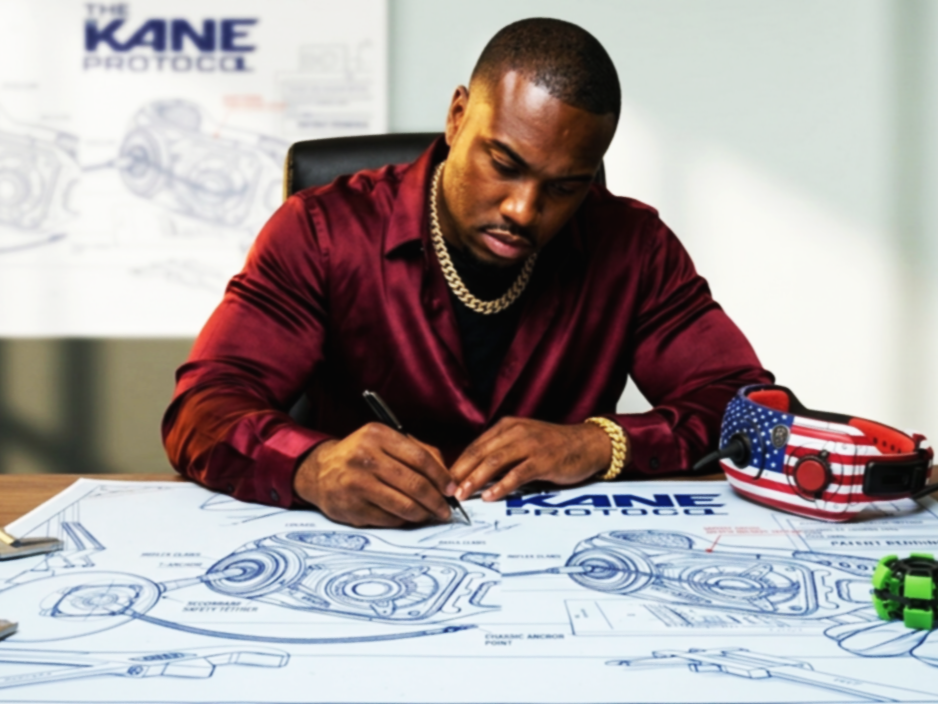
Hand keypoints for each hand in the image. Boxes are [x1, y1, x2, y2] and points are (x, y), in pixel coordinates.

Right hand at [294, 423, 454, 527]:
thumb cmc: (360, 456)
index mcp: (378, 436)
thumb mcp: (385, 441)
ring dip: (423, 514)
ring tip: (430, 514)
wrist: (319, 472)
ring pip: (404, 506)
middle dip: (436, 501)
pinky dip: (403, 520)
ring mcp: (357, 484)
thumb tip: (447, 476)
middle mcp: (366, 458)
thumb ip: (417, 451)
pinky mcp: (352, 508)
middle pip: (414, 484)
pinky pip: (389, 519)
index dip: (441, 476)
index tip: (451, 488)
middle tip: (445, 510)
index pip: (420, 458)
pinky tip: (407, 516)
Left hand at [450, 417, 614, 501]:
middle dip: (461, 472)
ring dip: (476, 479)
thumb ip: (501, 453)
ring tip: (463, 495)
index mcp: (507, 427)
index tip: (446, 481)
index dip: (458, 464)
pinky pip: (518, 473)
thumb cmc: (553, 447)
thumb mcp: (523, 442)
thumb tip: (474, 473)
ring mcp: (530, 445)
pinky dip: (502, 486)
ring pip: (495, 461)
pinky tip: (490, 496)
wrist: (587, 443)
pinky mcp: (543, 460)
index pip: (475, 445)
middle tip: (448, 490)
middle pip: (480, 452)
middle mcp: (516, 432)